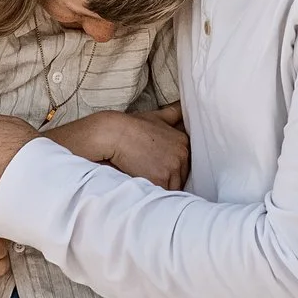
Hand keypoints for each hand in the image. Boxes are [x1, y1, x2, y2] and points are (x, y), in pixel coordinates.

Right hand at [48, 110, 189, 190]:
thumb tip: (183, 103)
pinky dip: (153, 193)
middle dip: (167, 179)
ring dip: (161, 187)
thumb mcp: (157, 116)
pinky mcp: (161, 179)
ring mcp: (173, 168)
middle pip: (180, 177)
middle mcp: (182, 155)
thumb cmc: (131, 126)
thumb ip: (174, 113)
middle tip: (148, 173)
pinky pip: (162, 194)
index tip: (157, 167)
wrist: (113, 133)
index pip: (184, 165)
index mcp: (183, 142)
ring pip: (173, 188)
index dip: (171, 169)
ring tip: (145, 178)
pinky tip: (143, 183)